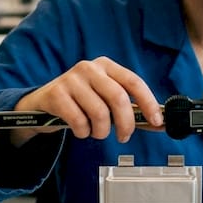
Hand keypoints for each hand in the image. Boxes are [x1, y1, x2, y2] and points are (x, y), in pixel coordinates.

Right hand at [9, 56, 163, 145]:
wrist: (42, 103)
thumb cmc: (80, 102)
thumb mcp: (104, 99)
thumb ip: (130, 110)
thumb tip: (160, 123)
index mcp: (106, 66)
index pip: (134, 82)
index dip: (148, 103)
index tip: (157, 121)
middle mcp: (89, 68)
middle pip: (118, 98)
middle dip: (125, 123)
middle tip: (123, 137)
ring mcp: (71, 79)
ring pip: (99, 113)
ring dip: (101, 131)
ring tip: (96, 132)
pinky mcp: (56, 94)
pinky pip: (79, 121)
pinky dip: (83, 132)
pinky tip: (80, 129)